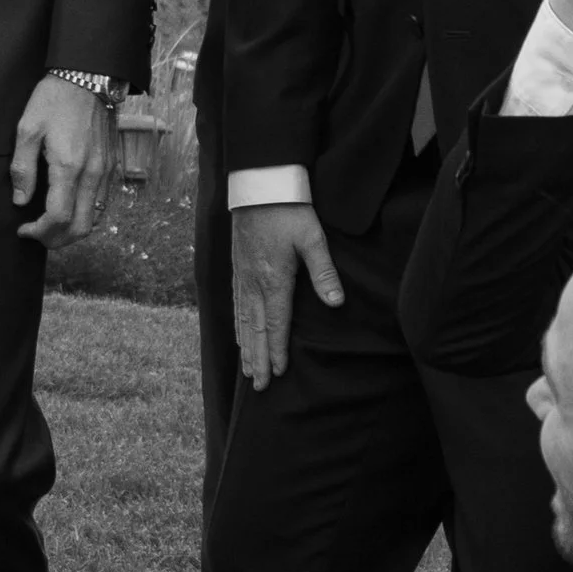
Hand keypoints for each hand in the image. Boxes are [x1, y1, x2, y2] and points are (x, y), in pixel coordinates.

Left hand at [11, 79, 114, 246]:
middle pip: (81, 227)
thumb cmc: (55, 99)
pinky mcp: (112, 166)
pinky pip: (103, 203)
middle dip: (57, 240)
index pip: (58, 217)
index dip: (39, 231)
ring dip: (73, 231)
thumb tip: (20, 200)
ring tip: (51, 227)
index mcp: (69, 166)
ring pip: (95, 219)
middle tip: (37, 236)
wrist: (89, 77)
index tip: (23, 229)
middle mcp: (92, 174)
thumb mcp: (28, 128)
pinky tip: (70, 209)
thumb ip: (22, 168)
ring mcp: (106, 171)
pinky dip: (87, 216)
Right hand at [229, 198, 343, 388]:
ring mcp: (243, 276)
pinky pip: (236, 304)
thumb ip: (324, 273)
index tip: (277, 374)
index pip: (276, 324)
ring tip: (247, 369)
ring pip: (243, 319)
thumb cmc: (290, 211)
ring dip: (246, 347)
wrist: (259, 185)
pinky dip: (238, 325)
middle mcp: (254, 283)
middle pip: (255, 329)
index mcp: (274, 280)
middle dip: (258, 359)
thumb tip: (337, 304)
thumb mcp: (313, 239)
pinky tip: (239, 334)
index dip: (277, 351)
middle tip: (259, 386)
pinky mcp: (238, 267)